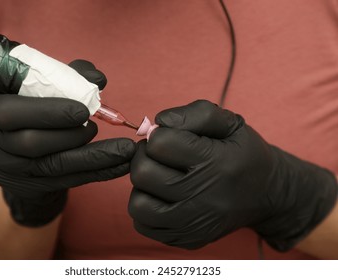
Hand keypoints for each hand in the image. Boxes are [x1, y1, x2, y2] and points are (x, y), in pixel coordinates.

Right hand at [0, 60, 135, 226]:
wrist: (15, 147)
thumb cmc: (30, 107)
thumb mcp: (39, 86)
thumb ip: (68, 76)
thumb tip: (99, 79)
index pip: (10, 114)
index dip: (49, 112)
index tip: (83, 110)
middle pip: (33, 143)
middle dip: (72, 135)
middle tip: (95, 126)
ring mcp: (11, 170)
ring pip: (53, 166)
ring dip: (93, 156)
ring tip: (121, 148)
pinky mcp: (32, 186)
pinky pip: (69, 181)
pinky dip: (100, 173)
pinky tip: (122, 165)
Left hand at [128, 100, 336, 250]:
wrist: (266, 195)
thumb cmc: (243, 154)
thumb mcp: (230, 123)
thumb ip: (196, 113)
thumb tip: (158, 122)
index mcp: (215, 163)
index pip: (160, 143)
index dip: (159, 134)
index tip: (171, 138)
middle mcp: (203, 198)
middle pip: (143, 173)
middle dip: (146, 157)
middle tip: (162, 155)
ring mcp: (193, 224)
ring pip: (138, 203)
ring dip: (144, 185)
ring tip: (162, 177)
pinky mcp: (186, 240)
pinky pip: (143, 223)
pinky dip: (147, 206)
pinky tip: (164, 196)